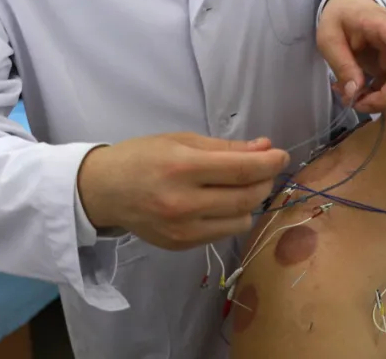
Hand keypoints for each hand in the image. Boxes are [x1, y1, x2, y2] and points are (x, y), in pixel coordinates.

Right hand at [77, 133, 289, 250]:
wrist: (104, 190)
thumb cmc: (142, 156)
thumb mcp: (181, 141)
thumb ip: (225, 148)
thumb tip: (265, 148)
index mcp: (182, 168)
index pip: (241, 169)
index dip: (269, 162)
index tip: (281, 154)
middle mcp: (183, 202)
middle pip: (246, 197)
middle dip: (264, 181)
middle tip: (263, 168)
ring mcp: (182, 229)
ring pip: (241, 220)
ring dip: (249, 202)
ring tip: (237, 186)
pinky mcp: (180, 245)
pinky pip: (222, 233)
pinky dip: (229, 216)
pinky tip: (218, 203)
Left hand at [316, 0, 385, 113]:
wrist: (348, 7)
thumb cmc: (339, 17)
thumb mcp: (329, 38)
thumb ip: (342, 63)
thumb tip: (354, 93)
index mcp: (385, 25)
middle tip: (357, 104)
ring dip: (381, 100)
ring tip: (351, 99)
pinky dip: (376, 97)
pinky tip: (354, 94)